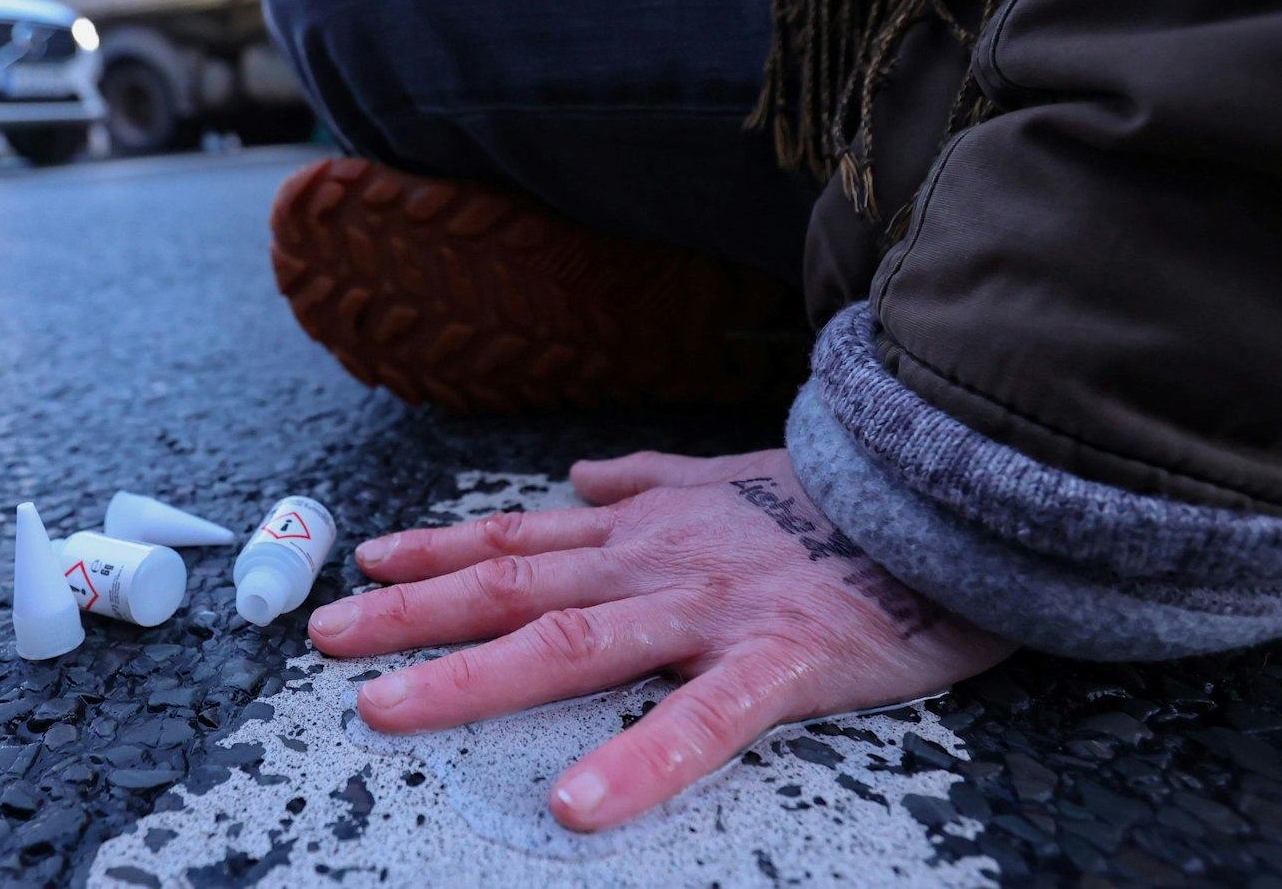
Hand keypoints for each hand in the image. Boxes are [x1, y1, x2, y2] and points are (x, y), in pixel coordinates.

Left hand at [307, 448, 1014, 831]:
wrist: (957, 493)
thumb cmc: (844, 502)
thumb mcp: (730, 477)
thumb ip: (650, 482)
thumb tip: (585, 480)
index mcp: (647, 530)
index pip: (520, 541)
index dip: (437, 553)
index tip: (364, 563)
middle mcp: (658, 561)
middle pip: (514, 589)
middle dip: (412, 614)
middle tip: (324, 638)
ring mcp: (713, 608)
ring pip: (574, 642)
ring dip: (471, 676)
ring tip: (386, 710)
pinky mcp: (783, 660)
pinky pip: (703, 718)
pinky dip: (640, 761)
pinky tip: (578, 806)